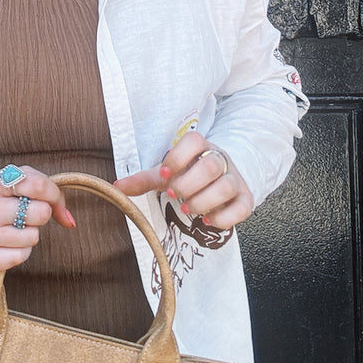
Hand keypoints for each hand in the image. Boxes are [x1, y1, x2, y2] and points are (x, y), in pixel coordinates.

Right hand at [0, 164, 73, 271]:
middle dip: (40, 213)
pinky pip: (21, 257)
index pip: (38, 185)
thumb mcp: (13, 181)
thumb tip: (69, 221)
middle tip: (24, 212)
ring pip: (33, 237)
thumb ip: (45, 189)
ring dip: (29, 233)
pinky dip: (20, 250)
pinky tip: (5, 242)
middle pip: (40, 213)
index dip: (52, 193)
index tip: (49, 198)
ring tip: (11, 227)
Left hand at [114, 131, 253, 231]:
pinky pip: (242, 208)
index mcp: (201, 147)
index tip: (164, 175)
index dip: (178, 157)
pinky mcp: (246, 199)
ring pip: (226, 186)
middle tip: (174, 196)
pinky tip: (208, 220)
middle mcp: (220, 159)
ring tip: (188, 209)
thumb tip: (116, 187)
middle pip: (211, 165)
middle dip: (189, 184)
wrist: (223, 177)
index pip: (194, 141)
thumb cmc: (190, 173)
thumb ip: (145, 179)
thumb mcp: (168, 173)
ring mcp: (235, 178)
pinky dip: (224, 217)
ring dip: (203, 201)